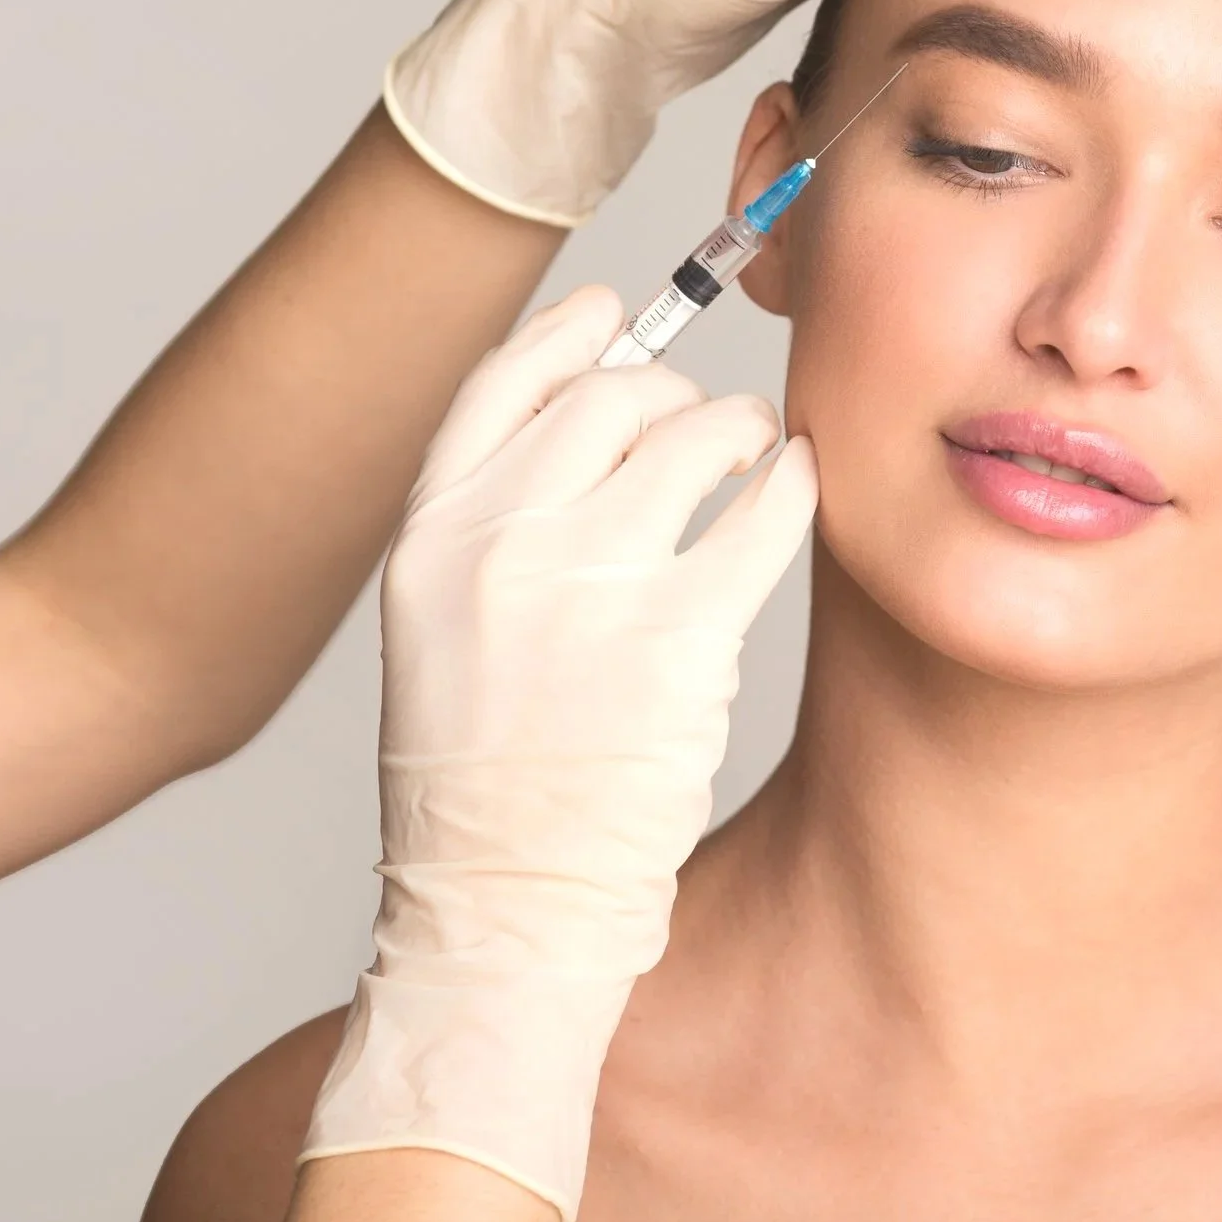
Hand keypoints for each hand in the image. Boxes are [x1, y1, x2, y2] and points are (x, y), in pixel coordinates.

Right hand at [301, 284, 816, 1221]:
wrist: (504, 907)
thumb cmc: (482, 779)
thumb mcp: (440, 632)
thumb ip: (493, 528)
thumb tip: (591, 419)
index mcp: (428, 540)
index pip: (498, 384)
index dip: (565, 334)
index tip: (614, 314)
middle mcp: (501, 548)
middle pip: (608, 398)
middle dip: (669, 393)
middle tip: (702, 420)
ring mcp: (590, 590)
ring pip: (692, 440)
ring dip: (736, 431)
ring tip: (752, 453)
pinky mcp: (681, 641)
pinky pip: (760, 514)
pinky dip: (788, 485)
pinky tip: (793, 486)